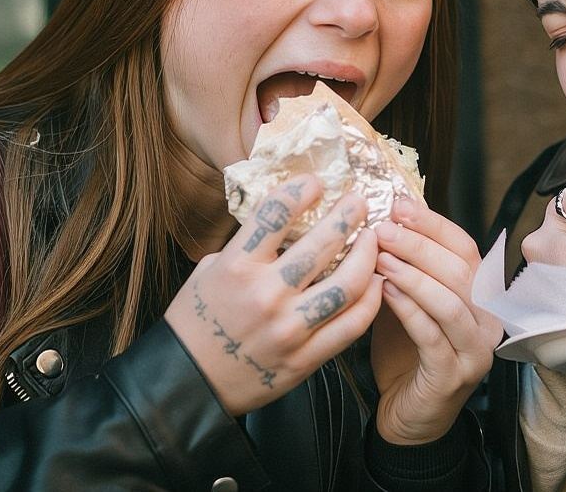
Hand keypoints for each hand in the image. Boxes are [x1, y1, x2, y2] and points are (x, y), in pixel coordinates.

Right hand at [165, 174, 382, 415]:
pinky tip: (375, 282)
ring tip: (372, 239)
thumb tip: (283, 219)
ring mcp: (289, 328)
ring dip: (367, 255)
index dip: (301, 190)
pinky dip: (370, 299)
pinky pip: (352, 325)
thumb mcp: (209, 271)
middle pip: (322, 244)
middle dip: (348, 215)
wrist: (190, 382)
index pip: (275, 214)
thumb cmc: (196, 322)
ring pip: (347, 284)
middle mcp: (266, 294)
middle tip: (359, 202)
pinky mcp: (306, 358)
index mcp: (236, 267)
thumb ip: (246, 247)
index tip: (316, 182)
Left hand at [369, 198, 502, 444]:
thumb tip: (387, 218)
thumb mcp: (407, 301)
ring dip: (414, 275)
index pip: (465, 247)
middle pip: (461, 270)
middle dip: (419, 244)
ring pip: (451, 301)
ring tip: (380, 257)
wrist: (408, 416)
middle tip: (383, 228)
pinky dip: (409, 310)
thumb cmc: (407, 355)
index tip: (399, 204)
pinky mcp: (453, 375)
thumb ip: (406, 266)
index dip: (433, 224)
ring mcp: (474, 350)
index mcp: (480, 296)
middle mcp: (487, 321)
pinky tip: (385, 292)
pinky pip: (433, 336)